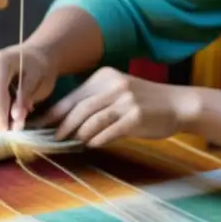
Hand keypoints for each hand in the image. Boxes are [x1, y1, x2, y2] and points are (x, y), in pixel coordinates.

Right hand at [0, 44, 57, 130]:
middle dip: (0, 118)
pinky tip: (2, 105)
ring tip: (12, 110)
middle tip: (17, 125)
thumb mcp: (41, 82)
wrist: (31, 55)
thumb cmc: (38, 68)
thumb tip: (16, 118)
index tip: (10, 132)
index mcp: (0, 62)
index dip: (1, 116)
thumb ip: (26, 98)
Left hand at [32, 67, 191, 147]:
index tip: (41, 123)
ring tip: (70, 143)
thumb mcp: (119, 92)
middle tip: (52, 138)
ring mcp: (126, 101)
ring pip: (91, 120)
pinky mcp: (136, 117)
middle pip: (79, 108)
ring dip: (78, 134)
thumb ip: (97, 101)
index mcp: (106, 76)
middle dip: (62, 125)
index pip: (74, 96)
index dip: (56, 111)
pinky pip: (109, 131)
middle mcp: (114, 85)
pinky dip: (97, 139)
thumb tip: (67, 120)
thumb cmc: (146, 102)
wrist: (179, 104)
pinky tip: (91, 145)